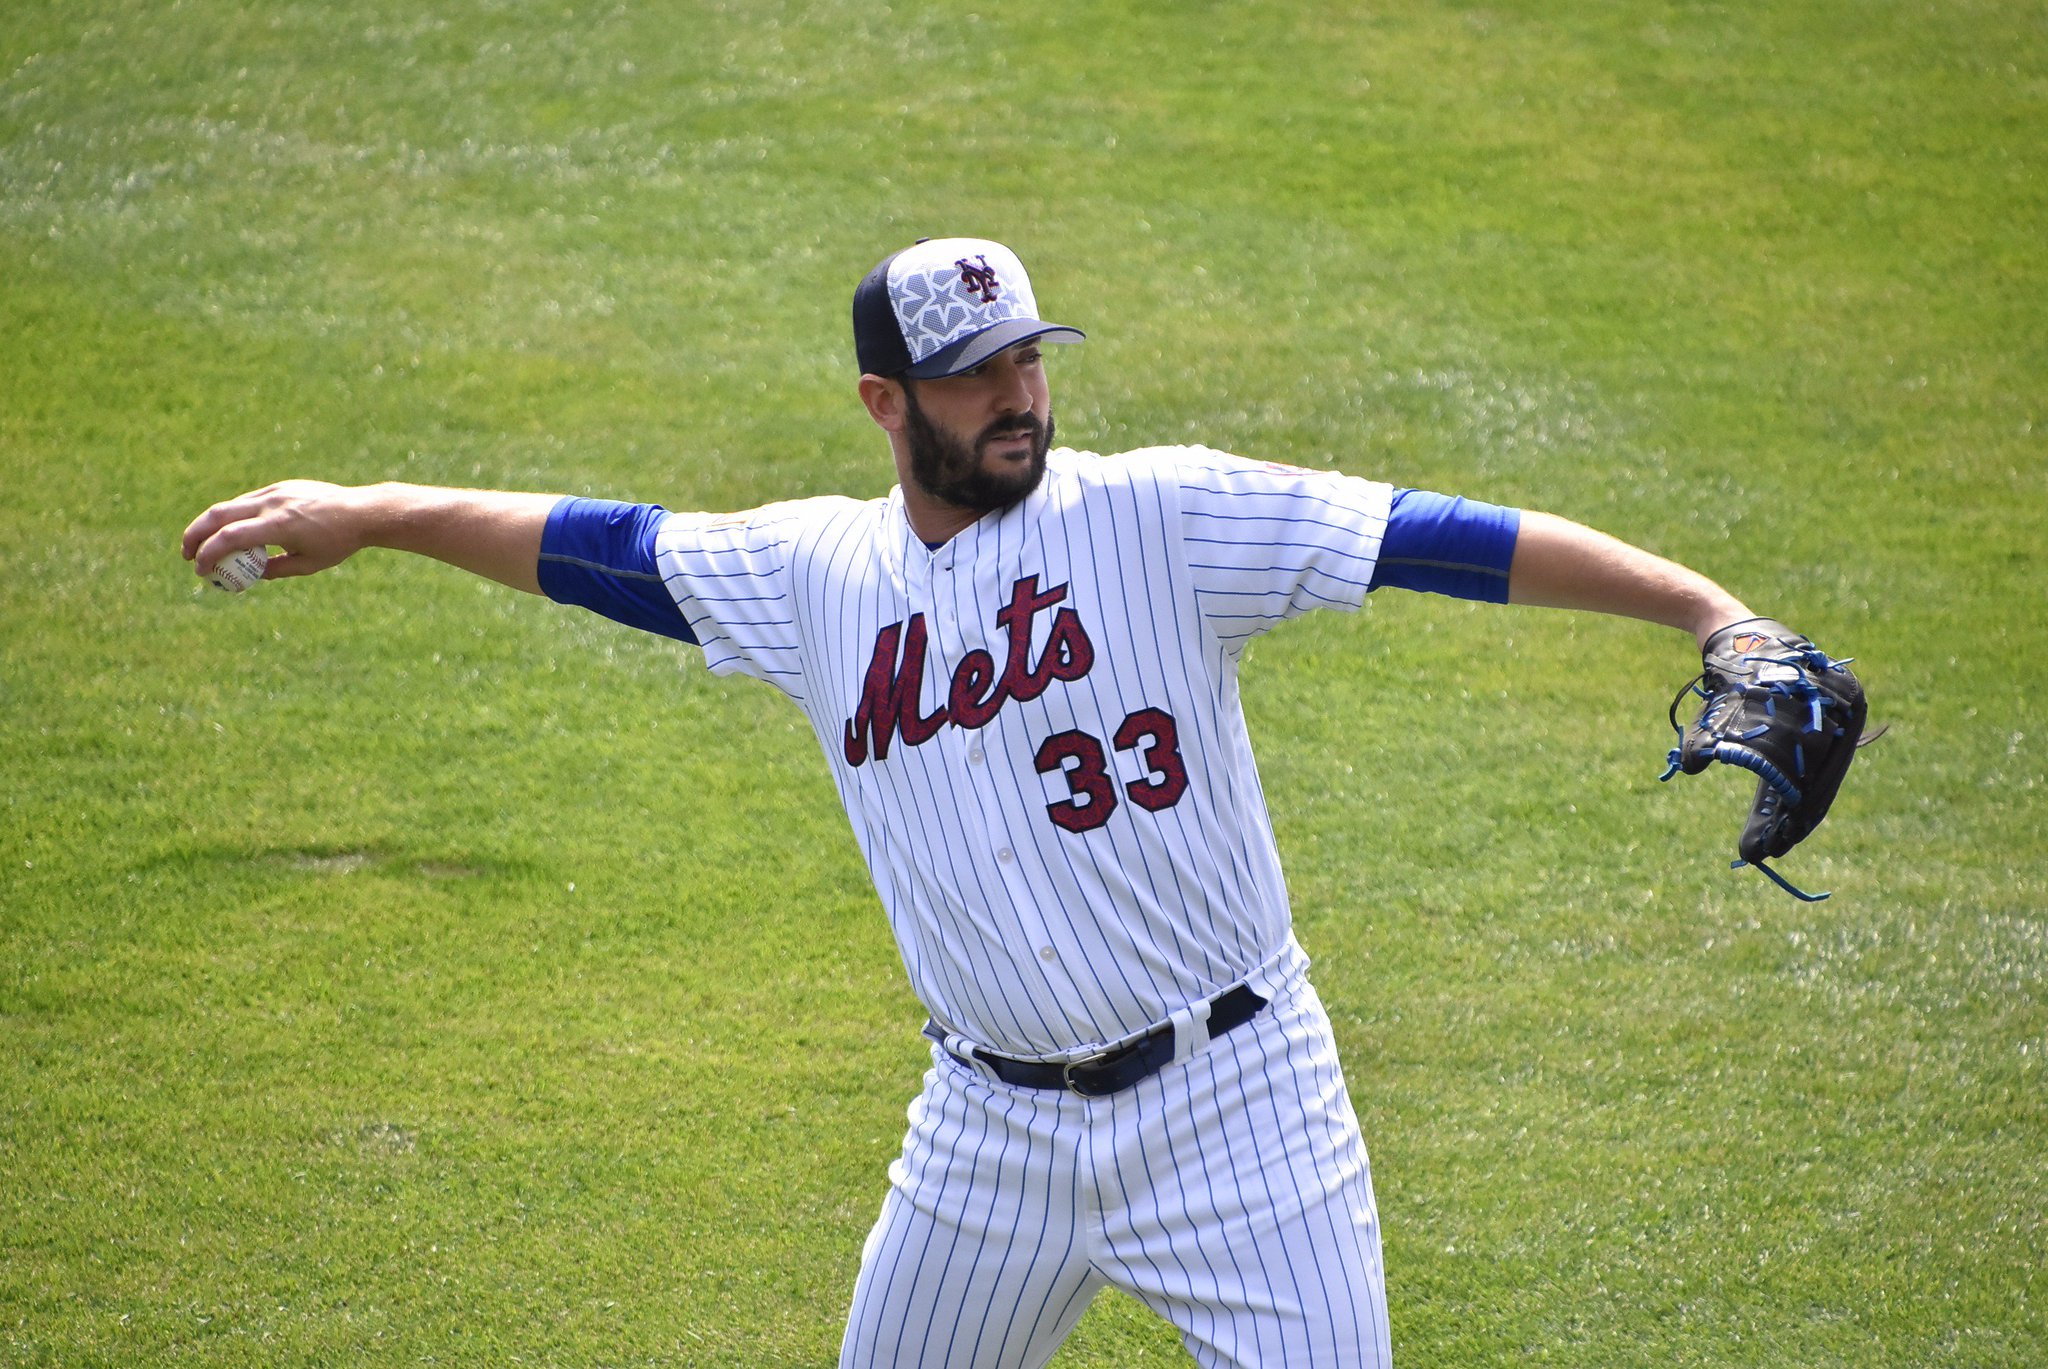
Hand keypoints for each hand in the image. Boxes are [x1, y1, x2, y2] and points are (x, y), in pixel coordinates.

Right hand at [181, 480, 373, 581]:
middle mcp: (271, 504)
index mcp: (278, 525)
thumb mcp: (309, 564)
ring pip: (230, 505)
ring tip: (204, 543)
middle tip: (187, 555)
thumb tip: (252, 575)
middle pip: (218, 515)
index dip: (208, 554)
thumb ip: (277, 570)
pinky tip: (232, 530)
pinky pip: (248, 500)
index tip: (199, 570)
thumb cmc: (339, 542)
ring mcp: (274, 492)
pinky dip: (233, 515)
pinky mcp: (280, 487)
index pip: (230, 538)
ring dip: (210, 524)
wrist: (362, 511)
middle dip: (195, 534)